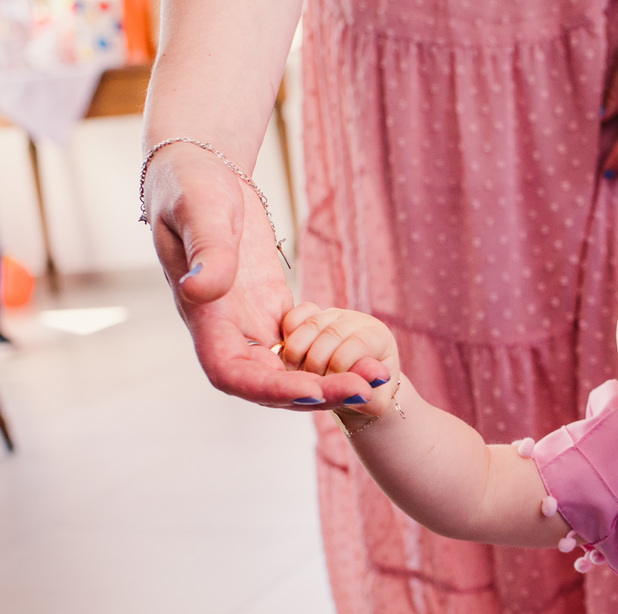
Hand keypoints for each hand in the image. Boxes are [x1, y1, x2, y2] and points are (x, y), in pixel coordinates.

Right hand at [143, 144, 369, 407]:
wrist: (201, 170)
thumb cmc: (192, 184)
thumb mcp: (199, 210)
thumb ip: (206, 252)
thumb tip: (201, 291)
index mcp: (203, 315)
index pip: (232, 372)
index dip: (271, 387)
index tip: (313, 392)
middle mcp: (226, 330)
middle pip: (269, 382)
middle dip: (318, 391)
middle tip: (369, 390)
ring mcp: (250, 323)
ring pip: (290, 370)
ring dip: (332, 381)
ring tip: (378, 377)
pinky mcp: (272, 310)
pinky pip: (302, 349)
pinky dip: (331, 360)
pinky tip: (367, 361)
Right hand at [279, 303, 397, 417]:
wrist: (354, 388)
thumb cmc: (367, 396)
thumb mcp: (373, 404)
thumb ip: (371, 400)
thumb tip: (368, 388)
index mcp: (378, 338)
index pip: (359, 343)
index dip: (340, 367)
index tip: (328, 388)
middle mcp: (357, 321)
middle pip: (333, 333)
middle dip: (316, 363)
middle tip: (309, 384)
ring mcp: (333, 315)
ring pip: (312, 324)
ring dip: (297, 353)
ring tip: (297, 374)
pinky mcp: (312, 314)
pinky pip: (296, 315)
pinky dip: (288, 334)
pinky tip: (289, 355)